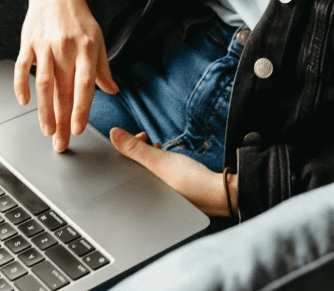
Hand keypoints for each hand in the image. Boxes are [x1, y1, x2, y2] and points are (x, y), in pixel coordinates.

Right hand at [15, 0, 120, 152]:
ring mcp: (45, 45)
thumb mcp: (98, 39)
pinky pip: (22, 68)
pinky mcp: (28, 43)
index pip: (84, 84)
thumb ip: (103, 68)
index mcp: (86, 48)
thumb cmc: (79, 19)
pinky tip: (24, 101)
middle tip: (61, 143)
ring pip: (44, 84)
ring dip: (44, 110)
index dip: (81, 108)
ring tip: (47, 130)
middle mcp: (65, 48)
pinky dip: (21, 85)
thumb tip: (113, 91)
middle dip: (62, 120)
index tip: (78, 129)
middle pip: (63, 90)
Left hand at [108, 129, 237, 217]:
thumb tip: (113, 133)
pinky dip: (161, 165)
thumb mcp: (159, 161)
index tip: (139, 137)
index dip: (127, 150)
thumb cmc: (190, 181)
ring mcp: (162, 197)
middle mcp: (150, 199)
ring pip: (148, 172)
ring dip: (151, 156)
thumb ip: (135, 149)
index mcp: (143, 194)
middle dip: (139, 151)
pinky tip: (169, 159)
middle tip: (147, 138)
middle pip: (135, 171)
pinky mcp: (174, 193)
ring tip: (159, 147)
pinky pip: (160, 177)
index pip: (123, 171)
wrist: (220, 193)